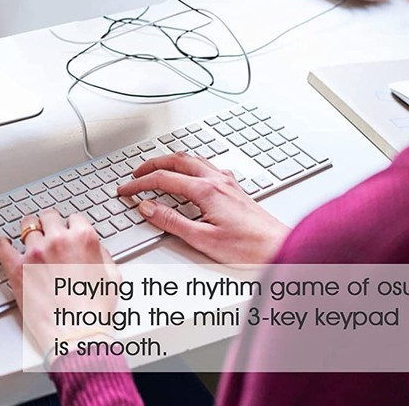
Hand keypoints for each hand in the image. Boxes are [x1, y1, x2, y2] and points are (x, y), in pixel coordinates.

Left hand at [0, 209, 119, 354]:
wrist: (76, 335)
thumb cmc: (94, 311)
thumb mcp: (111, 277)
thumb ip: (102, 254)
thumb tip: (95, 248)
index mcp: (83, 238)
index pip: (74, 218)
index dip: (71, 226)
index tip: (67, 232)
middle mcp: (58, 240)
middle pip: (48, 216)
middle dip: (50, 224)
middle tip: (49, 235)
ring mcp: (35, 252)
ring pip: (27, 226)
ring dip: (29, 233)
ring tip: (30, 242)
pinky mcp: (17, 268)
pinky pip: (1, 246)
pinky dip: (1, 243)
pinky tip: (3, 244)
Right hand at [117, 151, 289, 264]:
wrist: (282, 249)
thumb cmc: (250, 248)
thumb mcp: (203, 239)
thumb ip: (172, 221)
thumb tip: (148, 208)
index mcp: (205, 190)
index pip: (162, 179)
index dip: (139, 184)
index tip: (126, 190)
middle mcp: (217, 181)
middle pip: (176, 160)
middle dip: (152, 164)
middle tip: (136, 173)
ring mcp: (227, 183)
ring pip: (193, 159)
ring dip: (171, 161)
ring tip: (158, 169)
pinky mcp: (235, 189)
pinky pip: (207, 166)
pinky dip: (190, 166)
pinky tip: (191, 175)